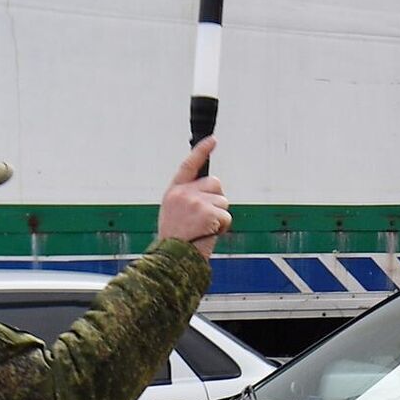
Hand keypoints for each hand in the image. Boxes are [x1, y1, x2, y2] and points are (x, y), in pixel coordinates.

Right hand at [158, 136, 231, 257]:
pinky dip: (223, 228)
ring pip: (224, 202)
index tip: (213, 140)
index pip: (189, 165)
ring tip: (203, 230)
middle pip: (215, 184)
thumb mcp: (175, 214)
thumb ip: (189, 199)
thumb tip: (213, 192)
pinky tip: (209, 234)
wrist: (172, 259)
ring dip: (220, 217)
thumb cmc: (176, 241)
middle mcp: (183, 192)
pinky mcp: (206, 212)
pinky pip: (227, 217)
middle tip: (204, 220)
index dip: (201, 151)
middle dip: (217, 200)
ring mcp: (195, 201)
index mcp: (174, 191)